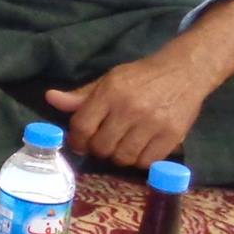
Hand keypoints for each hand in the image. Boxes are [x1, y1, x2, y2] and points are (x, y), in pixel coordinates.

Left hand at [46, 55, 213, 167]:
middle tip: (103, 144)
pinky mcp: (172, 135)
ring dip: (118, 156)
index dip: (77, 140)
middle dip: (97, 149)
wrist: (184, 71)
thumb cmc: (140, 77)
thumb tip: (50, 98)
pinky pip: (147, 162)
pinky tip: (140, 149)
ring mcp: (153, 123)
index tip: (79, 143)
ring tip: (121, 146)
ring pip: (123, 157)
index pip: (82, 126)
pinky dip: (140, 160)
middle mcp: (130, 108)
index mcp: (110, 92)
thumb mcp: (108, 80)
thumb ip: (80, 96)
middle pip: (101, 146)